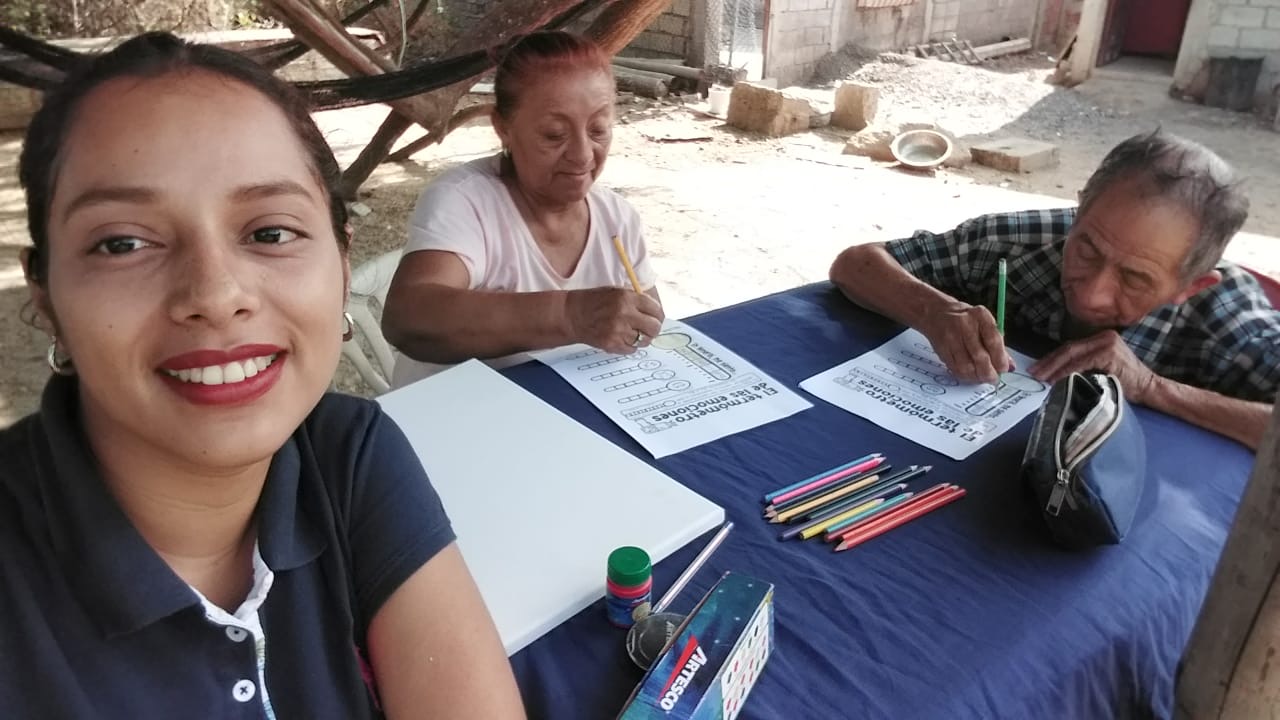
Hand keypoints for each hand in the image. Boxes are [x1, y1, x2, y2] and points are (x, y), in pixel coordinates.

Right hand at [565, 287, 663, 354]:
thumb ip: (636, 300)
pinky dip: (630, 346)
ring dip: (641, 339)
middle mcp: (625, 314)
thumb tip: (655, 311)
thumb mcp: (616, 292)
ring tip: (632, 334)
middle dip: (653, 329)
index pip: (656, 310)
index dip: (658, 316)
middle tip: (648, 329)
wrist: (571, 315)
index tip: (656, 318)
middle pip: (654, 328)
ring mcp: (618, 331)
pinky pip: (632, 350)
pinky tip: (622, 339)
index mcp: (627, 297)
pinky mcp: (612, 344)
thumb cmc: (593, 302)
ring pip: (644, 341)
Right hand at [919, 300, 1013, 383]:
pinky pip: (955, 368)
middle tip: (993, 378)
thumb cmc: (966, 320)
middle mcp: (965, 325)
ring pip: (966, 366)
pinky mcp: (942, 349)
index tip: (1004, 369)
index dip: (1000, 359)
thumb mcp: (985, 323)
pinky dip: (965, 376)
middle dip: (988, 373)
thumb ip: (997, 344)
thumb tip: (1009, 365)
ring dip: (976, 377)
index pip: (993, 341)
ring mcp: (951, 337)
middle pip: (980, 356)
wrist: (936, 313)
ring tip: (981, 377)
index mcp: (980, 316)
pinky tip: (970, 374)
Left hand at [1028, 330, 1158, 402]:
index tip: (1037, 368)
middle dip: (1048, 362)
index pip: (1071, 347)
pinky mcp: (1109, 354)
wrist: (1148, 388)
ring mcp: (1107, 344)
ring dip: (1054, 367)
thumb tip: (1054, 373)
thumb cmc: (1124, 382)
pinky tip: (1057, 379)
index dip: (1052, 358)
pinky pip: (1082, 363)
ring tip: (1041, 378)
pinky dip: (1067, 372)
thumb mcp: (1101, 368)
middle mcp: (1104, 337)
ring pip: (1073, 354)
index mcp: (1101, 338)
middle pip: (1069, 348)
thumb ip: (1084, 365)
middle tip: (1033, 372)